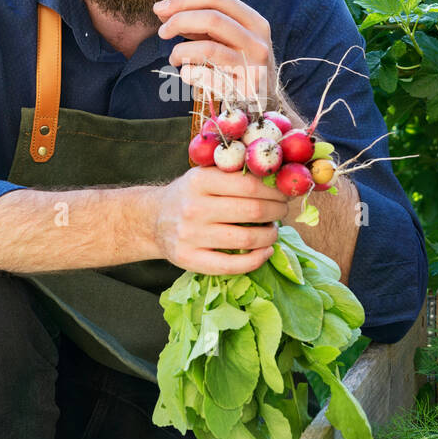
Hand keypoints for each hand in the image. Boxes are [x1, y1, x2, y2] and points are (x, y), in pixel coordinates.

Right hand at [149, 166, 289, 274]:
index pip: (249, 184)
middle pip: (252, 210)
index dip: (274, 191)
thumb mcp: (204, 175)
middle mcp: (194, 207)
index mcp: (200, 181)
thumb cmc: (189, 195)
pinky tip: (265, 252)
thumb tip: (278, 175)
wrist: (153, 220)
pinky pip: (232, 265)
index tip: (284, 194)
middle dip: (277, 211)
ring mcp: (190, 235)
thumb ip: (233, 173)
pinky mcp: (189, 259)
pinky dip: (256, 260)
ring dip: (270, 236)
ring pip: (246, 238)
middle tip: (282, 211)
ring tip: (273, 231)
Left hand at [154, 0, 277, 111]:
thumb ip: (202, 24)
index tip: (160, 9)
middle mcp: (257, 42)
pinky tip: (187, 73)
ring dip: (181, 51)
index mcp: (255, 22)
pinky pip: (206, 77)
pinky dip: (189, 73)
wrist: (264, 102)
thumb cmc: (240, 64)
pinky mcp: (244, 91)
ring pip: (208, 49)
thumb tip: (165, 11)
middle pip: (212, 19)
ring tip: (174, 57)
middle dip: (179, 21)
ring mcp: (253, 67)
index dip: (185, 1)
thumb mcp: (230, 39)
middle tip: (162, 31)